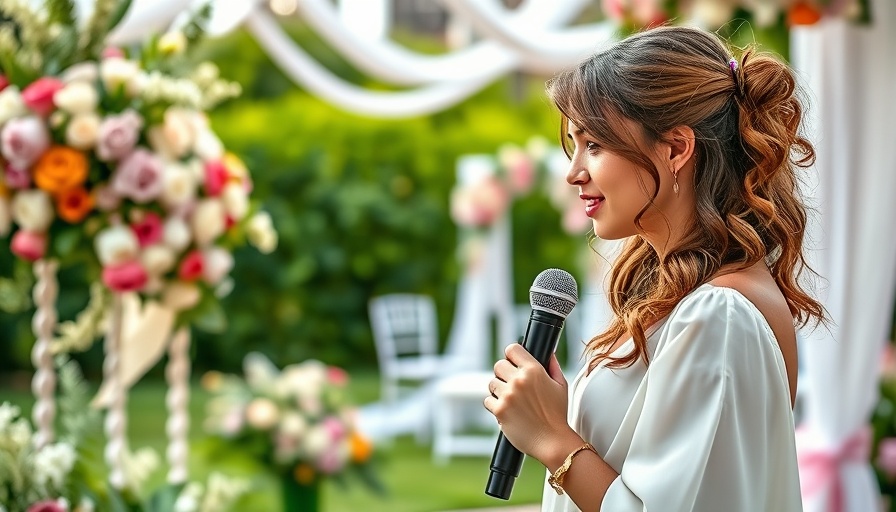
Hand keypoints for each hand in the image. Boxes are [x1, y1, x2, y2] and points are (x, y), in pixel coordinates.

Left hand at [483, 344, 576, 464]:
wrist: (552, 441)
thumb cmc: (557, 415)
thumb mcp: (560, 386)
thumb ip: (552, 366)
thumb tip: (548, 353)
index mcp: (534, 370)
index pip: (512, 349)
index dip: (512, 356)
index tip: (513, 362)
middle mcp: (519, 380)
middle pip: (498, 365)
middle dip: (504, 374)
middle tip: (512, 385)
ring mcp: (508, 395)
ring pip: (491, 383)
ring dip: (498, 390)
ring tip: (511, 400)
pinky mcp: (499, 410)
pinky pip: (488, 400)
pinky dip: (495, 405)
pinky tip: (507, 410)